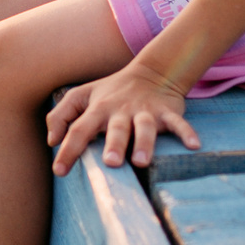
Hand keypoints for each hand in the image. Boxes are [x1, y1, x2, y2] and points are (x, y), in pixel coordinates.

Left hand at [47, 64, 200, 173]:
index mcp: (98, 109)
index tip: (59, 171)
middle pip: (117, 129)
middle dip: (114, 145)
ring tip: (142, 161)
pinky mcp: (166, 112)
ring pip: (145, 128)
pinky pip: (177, 123)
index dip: (68, 149)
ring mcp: (145, 112)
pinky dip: (186, 133)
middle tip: (112, 163)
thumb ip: (60, 115)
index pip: (79, 129)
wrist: (151, 72)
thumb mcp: (81, 96)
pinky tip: (194, 146)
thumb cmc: (110, 92)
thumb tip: (51, 141)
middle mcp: (121, 111)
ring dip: (145, 143)